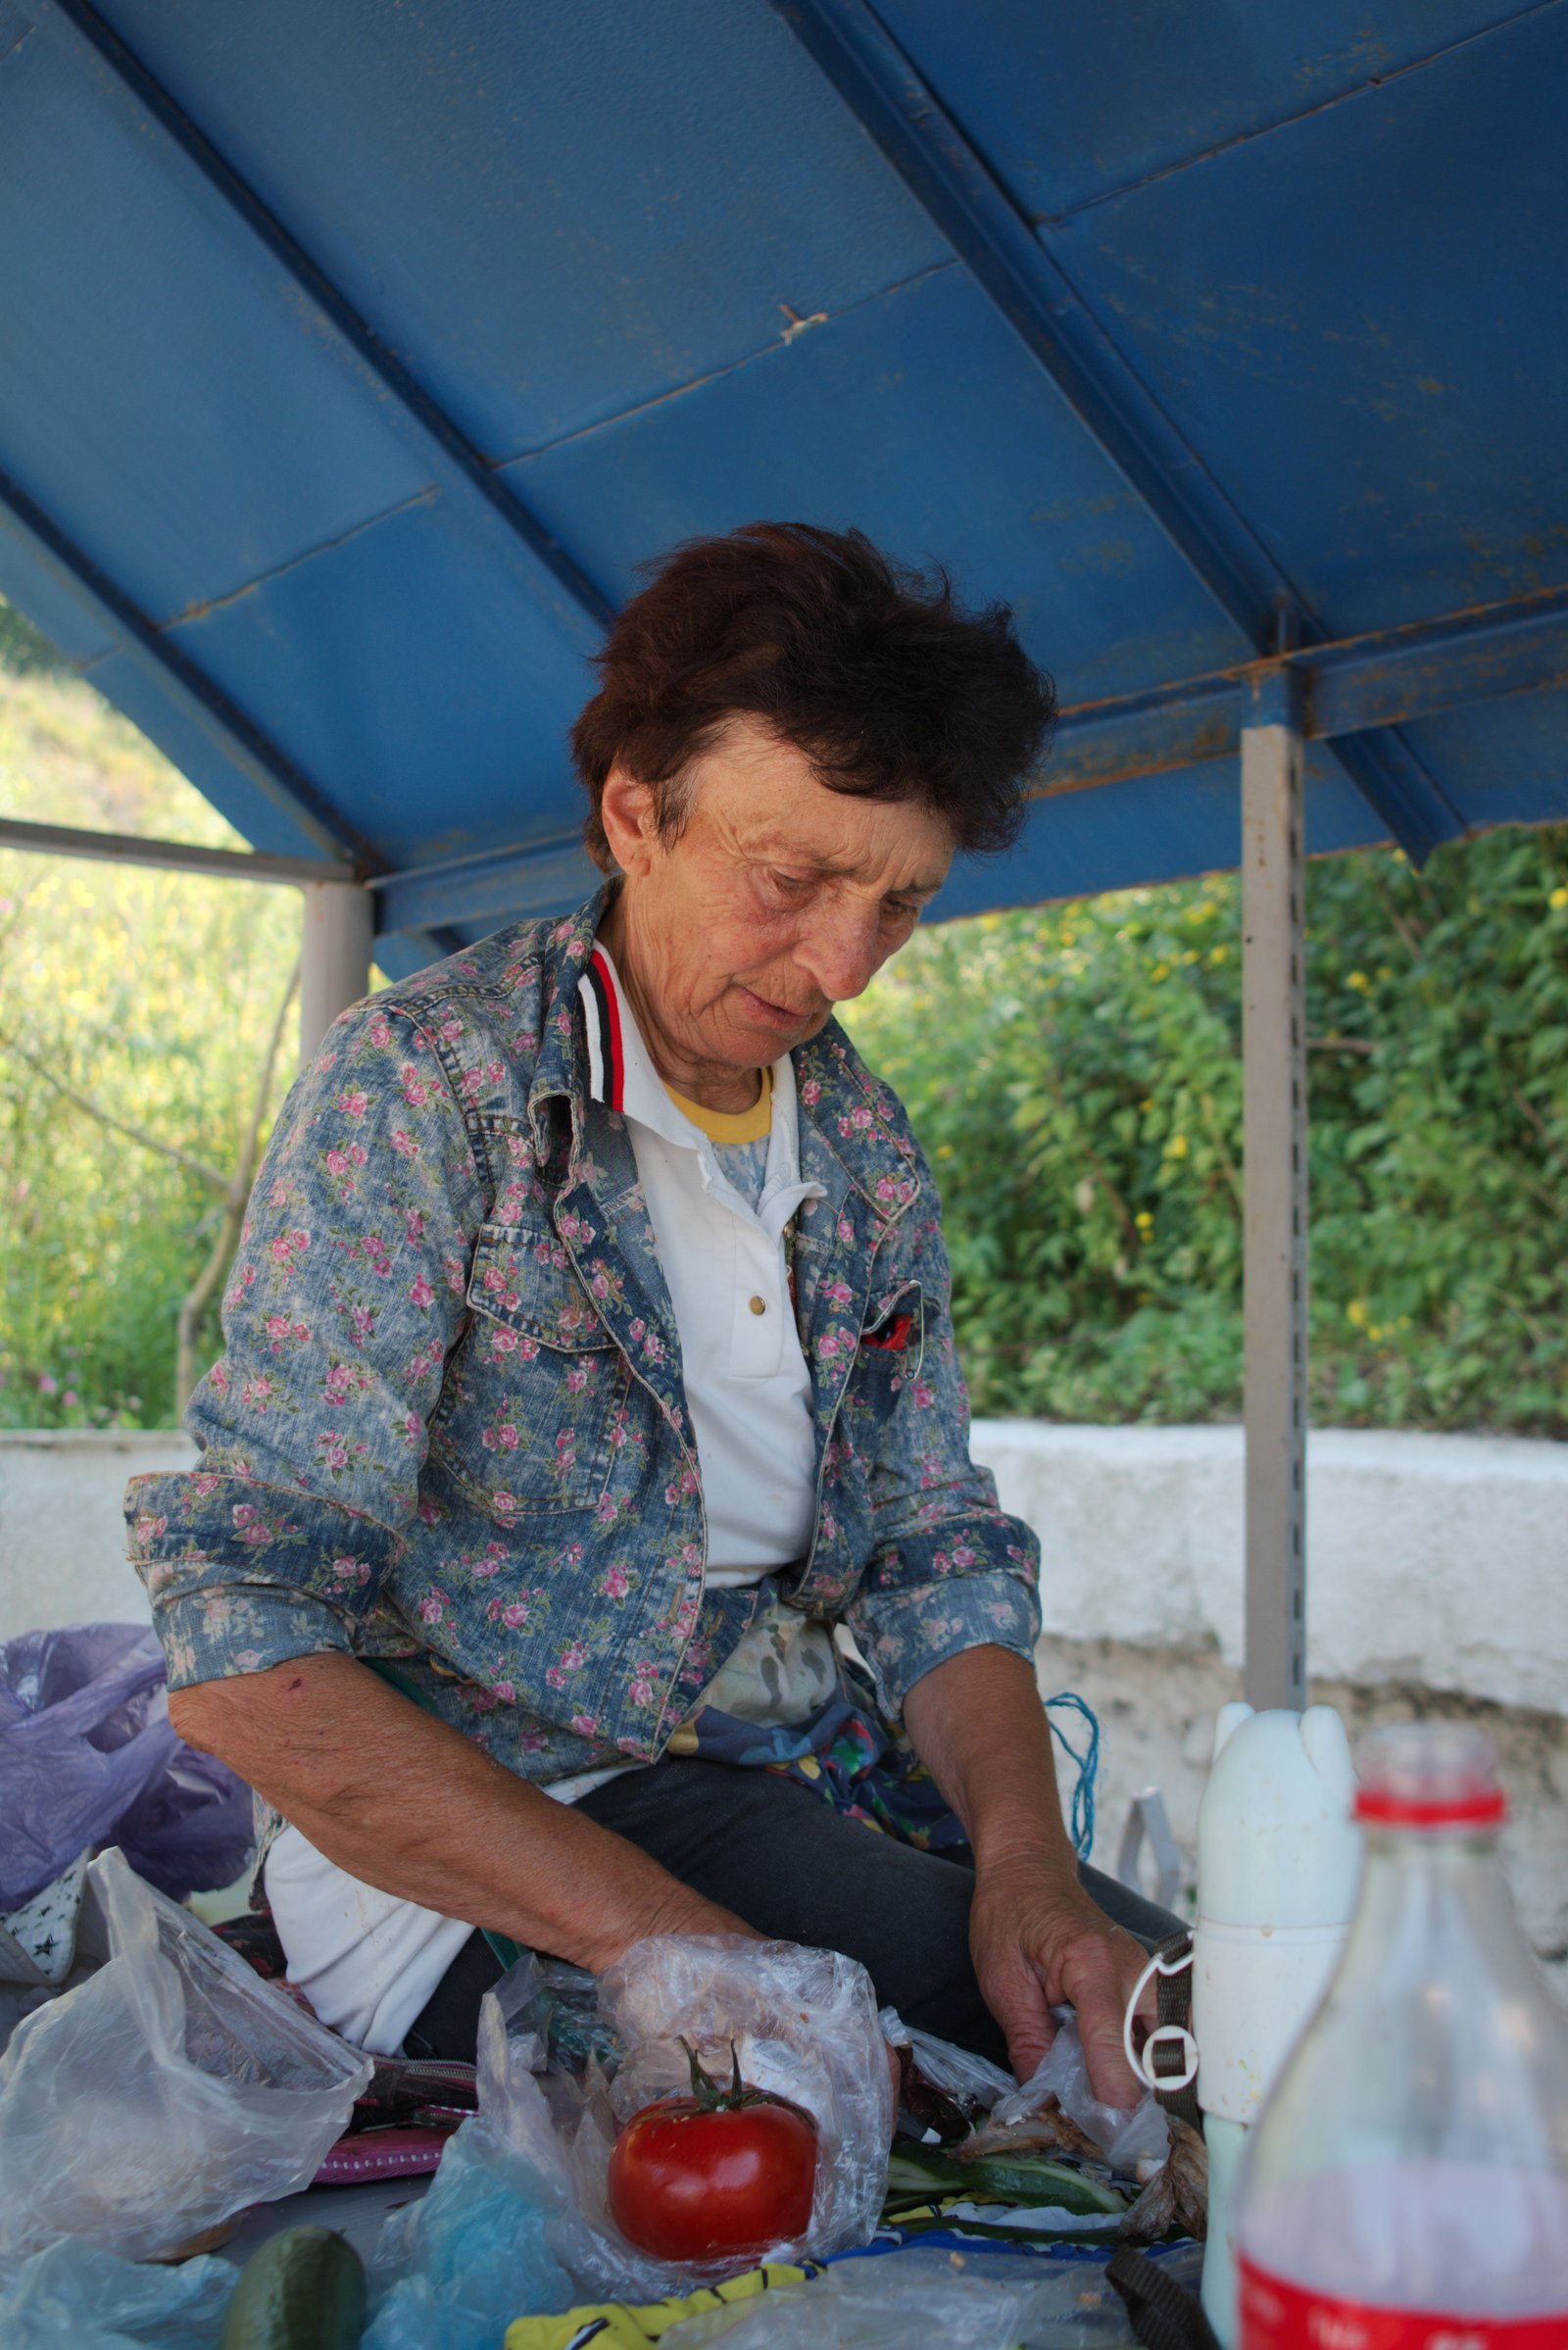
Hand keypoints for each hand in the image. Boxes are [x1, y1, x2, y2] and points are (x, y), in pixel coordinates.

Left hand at [967, 1850, 1154, 2106]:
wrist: (1028, 1869)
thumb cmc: (1009, 1915)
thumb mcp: (1002, 1980)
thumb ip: (1027, 2041)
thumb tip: (1045, 2099)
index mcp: (1092, 1963)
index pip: (1114, 2039)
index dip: (1113, 2091)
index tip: (1110, 2130)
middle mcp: (1133, 1969)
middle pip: (1159, 2047)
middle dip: (1144, 2095)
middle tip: (1116, 2134)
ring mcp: (1147, 1974)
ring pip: (1170, 2042)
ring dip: (1151, 2081)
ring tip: (1121, 2114)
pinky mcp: (1148, 1983)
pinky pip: (1163, 2030)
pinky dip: (1151, 2060)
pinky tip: (1127, 2082)